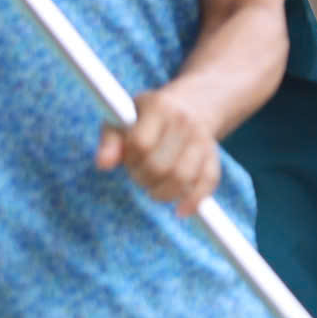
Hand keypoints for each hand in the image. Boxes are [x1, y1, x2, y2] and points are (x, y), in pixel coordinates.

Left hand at [98, 83, 220, 215]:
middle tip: (139, 174)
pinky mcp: (213, 157)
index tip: (128, 158)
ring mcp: (202, 140)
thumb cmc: (145, 118)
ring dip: (162, 193)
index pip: (140, 144)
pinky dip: (193, 202)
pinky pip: (207, 184)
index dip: (130, 159)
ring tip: (153, 188)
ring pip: (183, 178)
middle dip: (143, 178)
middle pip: (160, 166)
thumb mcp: (122, 120)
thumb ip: (110, 142)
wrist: (190, 106)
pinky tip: (180, 211)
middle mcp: (184, 121)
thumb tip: (103, 165)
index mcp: (159, 107)